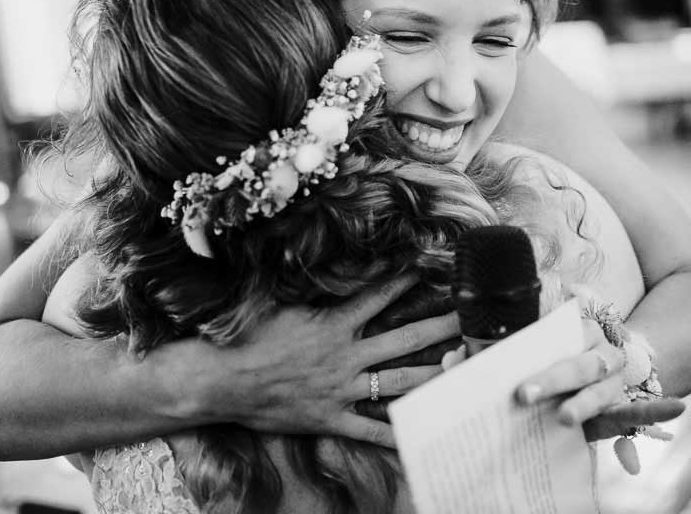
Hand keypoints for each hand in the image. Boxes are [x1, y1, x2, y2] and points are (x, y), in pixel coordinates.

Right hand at [180, 273, 458, 447]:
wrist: (221, 381)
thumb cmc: (247, 337)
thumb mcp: (280, 301)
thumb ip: (310, 286)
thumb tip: (323, 256)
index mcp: (333, 324)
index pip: (379, 296)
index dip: (408, 280)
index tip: (433, 267)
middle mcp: (344, 356)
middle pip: (405, 339)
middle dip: (441, 328)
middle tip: (469, 319)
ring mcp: (341, 390)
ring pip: (399, 383)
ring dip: (434, 375)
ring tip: (463, 368)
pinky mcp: (331, 418)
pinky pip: (371, 430)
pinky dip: (397, 433)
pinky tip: (424, 434)